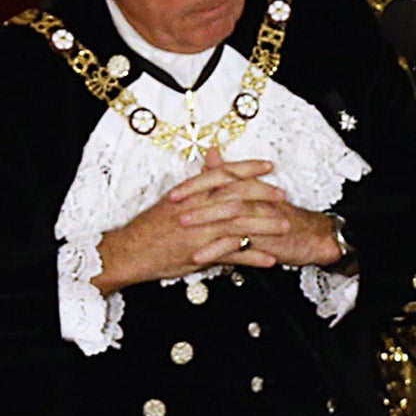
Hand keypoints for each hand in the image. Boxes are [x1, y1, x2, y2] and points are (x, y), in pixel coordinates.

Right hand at [92, 150, 342, 291]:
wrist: (129, 252)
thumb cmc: (150, 226)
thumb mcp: (174, 198)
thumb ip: (199, 181)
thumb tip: (214, 156)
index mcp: (190, 193)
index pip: (224, 174)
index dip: (248, 168)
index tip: (268, 165)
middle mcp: (196, 209)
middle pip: (237, 196)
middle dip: (264, 194)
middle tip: (283, 195)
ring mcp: (199, 231)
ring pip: (239, 224)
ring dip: (266, 226)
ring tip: (286, 226)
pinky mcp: (199, 253)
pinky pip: (232, 255)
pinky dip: (252, 257)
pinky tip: (270, 259)